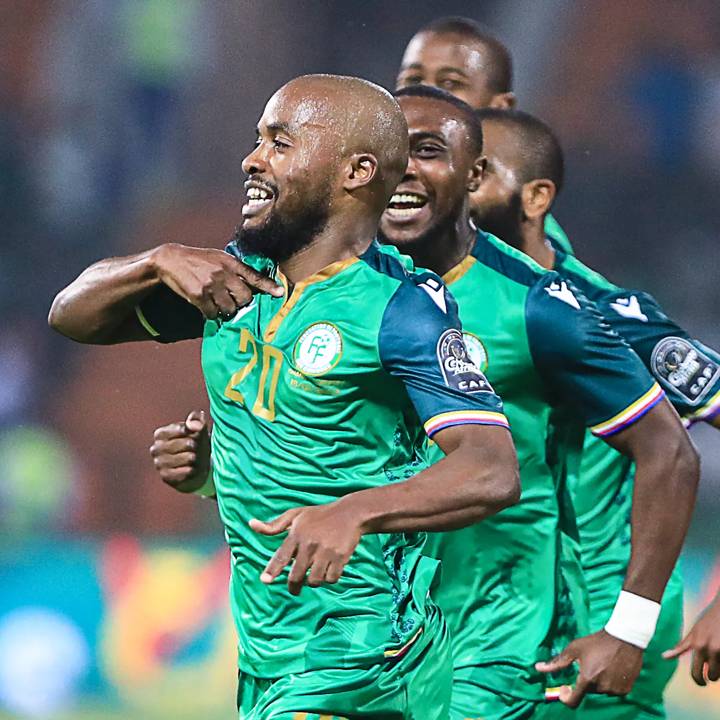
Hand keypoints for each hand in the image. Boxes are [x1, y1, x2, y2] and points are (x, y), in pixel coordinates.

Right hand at [150, 410, 211, 492]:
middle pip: (187, 444)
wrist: (195, 469)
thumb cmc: (196, 445)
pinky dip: (193, 470)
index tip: (197, 436)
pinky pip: (186, 471)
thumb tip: (193, 424)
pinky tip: (192, 469)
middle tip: (196, 450)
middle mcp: (156, 448)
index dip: (195, 433)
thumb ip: (196, 420)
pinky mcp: (166, 477)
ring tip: (195, 459)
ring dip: (196, 459)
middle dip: (197, 447)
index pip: (183, 429)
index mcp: (160, 434)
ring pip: (188, 458)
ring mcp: (159, 463)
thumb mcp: (198, 430)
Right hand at [152, 243, 282, 317]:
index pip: (253, 276)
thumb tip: (253, 285)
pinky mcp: (199, 296)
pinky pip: (212, 313)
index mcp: (230, 263)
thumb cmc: (198, 260)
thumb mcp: (219, 258)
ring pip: (229, 308)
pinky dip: (211, 314)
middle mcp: (223, 273)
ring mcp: (211, 285)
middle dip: (240, 303)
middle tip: (232, 301)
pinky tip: (206, 306)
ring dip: (225, 310)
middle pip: (245, 298)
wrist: (171, 260)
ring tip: (217, 302)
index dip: (268, 286)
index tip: (280, 293)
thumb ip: (235, 270)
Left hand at [249, 503, 362, 595]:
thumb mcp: (296, 515)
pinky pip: (331, 579)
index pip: (281, 556)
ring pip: (314, 580)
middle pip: (296, 576)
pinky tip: (329, 571)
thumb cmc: (319, 515)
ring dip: (313, 582)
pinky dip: (329, 579)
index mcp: (297, 534)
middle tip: (294, 590)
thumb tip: (251, 524)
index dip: (272, 570)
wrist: (350, 513)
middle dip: (293, 587)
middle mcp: (310, 544)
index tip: (265, 580)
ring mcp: (326, 551)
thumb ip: (274, 525)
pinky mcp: (340, 557)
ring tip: (314, 576)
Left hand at [536, 630, 643, 706]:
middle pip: (587, 690)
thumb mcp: (574, 649)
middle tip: (589, 663)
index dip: (566, 697)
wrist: (624, 638)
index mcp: (587, 679)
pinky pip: (612, 690)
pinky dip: (609, 682)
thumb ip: (556, 662)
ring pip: (600, 690)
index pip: (573, 701)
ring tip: (602, 663)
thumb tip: (538, 668)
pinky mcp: (625, 690)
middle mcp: (601, 688)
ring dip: (597, 681)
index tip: (565, 687)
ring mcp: (615, 690)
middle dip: (584, 680)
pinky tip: (611, 668)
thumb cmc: (596, 641)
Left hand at [663, 594, 719, 685]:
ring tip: (717, 656)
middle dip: (712, 676)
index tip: (702, 682)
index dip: (699, 681)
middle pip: (713, 676)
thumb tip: (664, 657)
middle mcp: (711, 649)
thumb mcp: (693, 632)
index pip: (696, 673)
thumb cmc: (708, 620)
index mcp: (698, 646)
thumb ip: (681, 647)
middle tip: (712, 671)